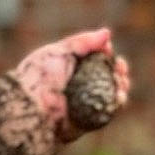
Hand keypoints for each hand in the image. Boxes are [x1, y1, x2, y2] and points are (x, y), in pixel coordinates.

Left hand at [11, 28, 130, 141]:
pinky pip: (108, 112)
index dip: (106, 54)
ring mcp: (84, 104)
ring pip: (111, 94)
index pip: (95, 60)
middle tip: (120, 67)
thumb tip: (107, 34)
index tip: (108, 49)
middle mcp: (79, 86)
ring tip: (122, 79)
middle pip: (107, 77)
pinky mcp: (88, 120)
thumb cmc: (40, 76)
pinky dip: (118, 103)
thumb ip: (83, 42)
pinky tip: (120, 95)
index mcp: (71, 69)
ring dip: (121, 85)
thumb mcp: (60, 51)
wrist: (31, 106)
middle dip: (118, 70)